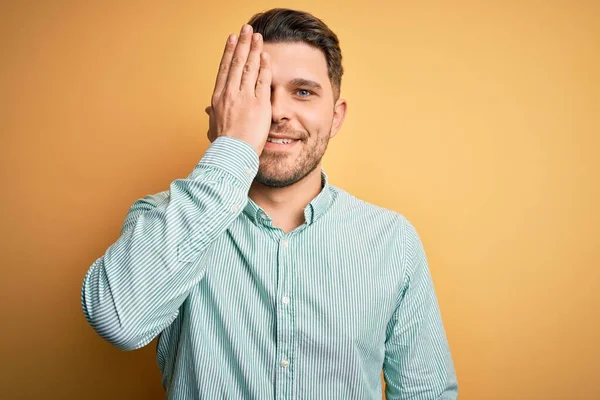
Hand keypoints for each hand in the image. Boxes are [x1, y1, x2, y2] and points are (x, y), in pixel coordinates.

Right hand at [205, 24, 271, 155]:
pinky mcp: (258, 104)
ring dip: (254, 49)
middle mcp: (229, 94)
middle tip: (246, 30)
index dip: (229, 53)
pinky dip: (264, 66)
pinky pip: (262, 80)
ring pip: (249, 68)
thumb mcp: (213, 128)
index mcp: (217, 99)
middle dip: (243, 44)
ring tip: (257, 36)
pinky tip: (266, 56)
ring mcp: (244, 97)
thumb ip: (213, 117)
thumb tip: (208, 112)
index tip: (232, 41)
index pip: (224, 70)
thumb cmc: (223, 146)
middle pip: (237, 63)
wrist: (231, 155)